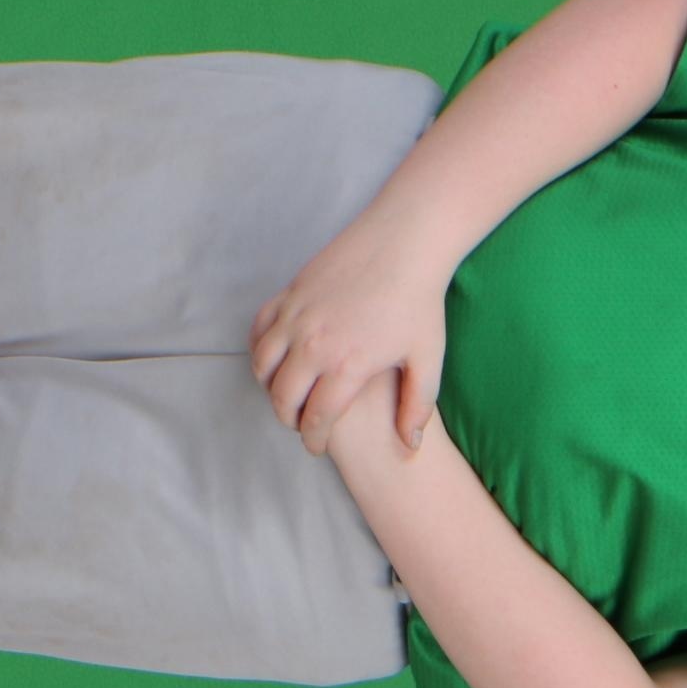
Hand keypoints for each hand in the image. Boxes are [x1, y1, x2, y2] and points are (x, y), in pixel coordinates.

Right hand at [249, 214, 447, 456]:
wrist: (405, 241)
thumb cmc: (420, 301)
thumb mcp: (427, 358)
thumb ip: (417, 405)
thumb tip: (410, 446)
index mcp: (347, 365)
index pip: (316, 419)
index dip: (315, 439)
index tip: (318, 446)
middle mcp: (314, 344)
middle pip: (282, 397)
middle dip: (289, 418)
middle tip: (302, 424)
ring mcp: (296, 316)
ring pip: (262, 366)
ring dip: (270, 386)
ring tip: (288, 393)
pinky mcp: (289, 293)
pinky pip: (259, 330)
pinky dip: (260, 349)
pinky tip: (277, 357)